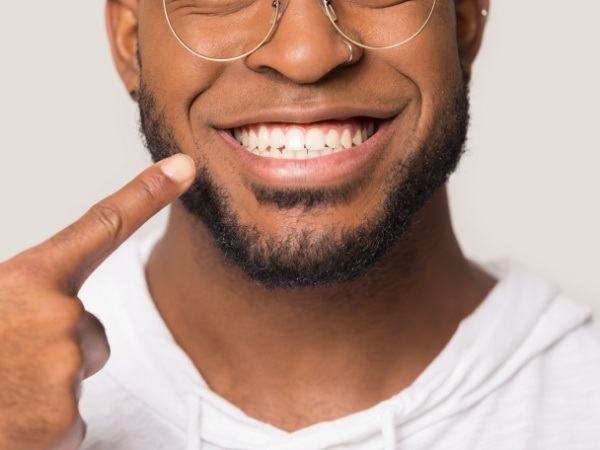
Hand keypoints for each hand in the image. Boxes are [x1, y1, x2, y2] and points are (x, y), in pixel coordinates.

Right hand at [0, 154, 195, 449]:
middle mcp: (54, 315)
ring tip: (3, 393)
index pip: (102, 226)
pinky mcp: (61, 422)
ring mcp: (61, 368)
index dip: (148, 194)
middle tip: (6, 365)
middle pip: (92, 334)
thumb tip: (65, 310)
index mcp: (27, 279)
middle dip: (57, 352)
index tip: (185, 166)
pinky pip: (71, 421)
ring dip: (47, 389)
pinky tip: (11, 422)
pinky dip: (43, 429)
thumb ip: (30, 294)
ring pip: (80, 373)